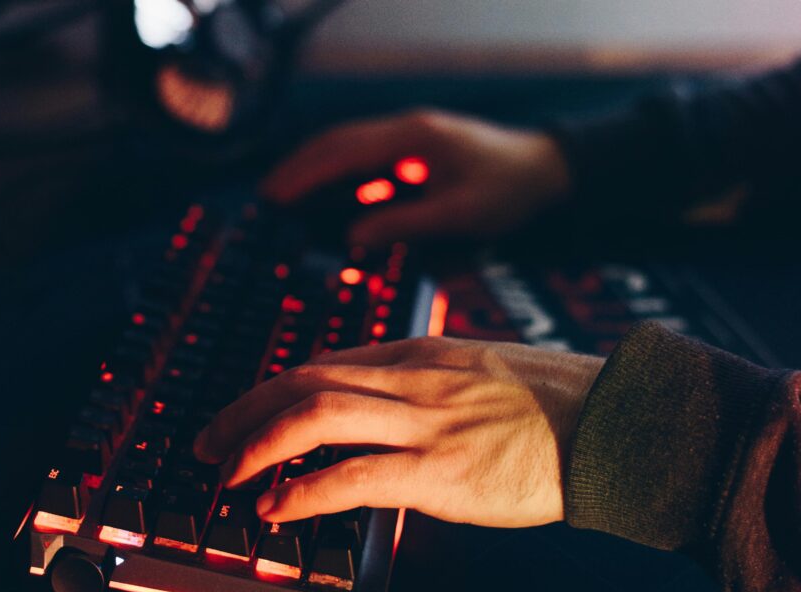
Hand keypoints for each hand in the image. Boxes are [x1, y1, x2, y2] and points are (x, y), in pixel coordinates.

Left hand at [194, 338, 602, 526]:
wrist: (617, 424)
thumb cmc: (554, 405)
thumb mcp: (481, 371)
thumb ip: (428, 383)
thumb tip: (386, 409)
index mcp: (421, 353)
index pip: (327, 362)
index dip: (274, 390)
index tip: (247, 413)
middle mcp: (413, 378)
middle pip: (304, 380)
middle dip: (244, 410)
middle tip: (208, 441)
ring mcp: (425, 422)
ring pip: (314, 416)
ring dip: (256, 443)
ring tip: (226, 474)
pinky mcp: (440, 471)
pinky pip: (352, 476)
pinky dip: (303, 490)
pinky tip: (276, 508)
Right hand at [261, 109, 570, 247]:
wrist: (546, 173)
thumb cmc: (509, 190)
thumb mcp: (459, 213)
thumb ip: (405, 223)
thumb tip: (352, 238)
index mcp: (412, 137)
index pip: (344, 151)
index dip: (306, 173)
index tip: (275, 195)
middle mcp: (405, 131)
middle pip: (338, 143)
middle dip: (300, 168)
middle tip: (267, 197)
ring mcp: (409, 140)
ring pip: (349, 150)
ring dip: (317, 171)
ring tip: (285, 197)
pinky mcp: (415, 155)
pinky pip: (368, 163)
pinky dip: (342, 180)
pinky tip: (329, 202)